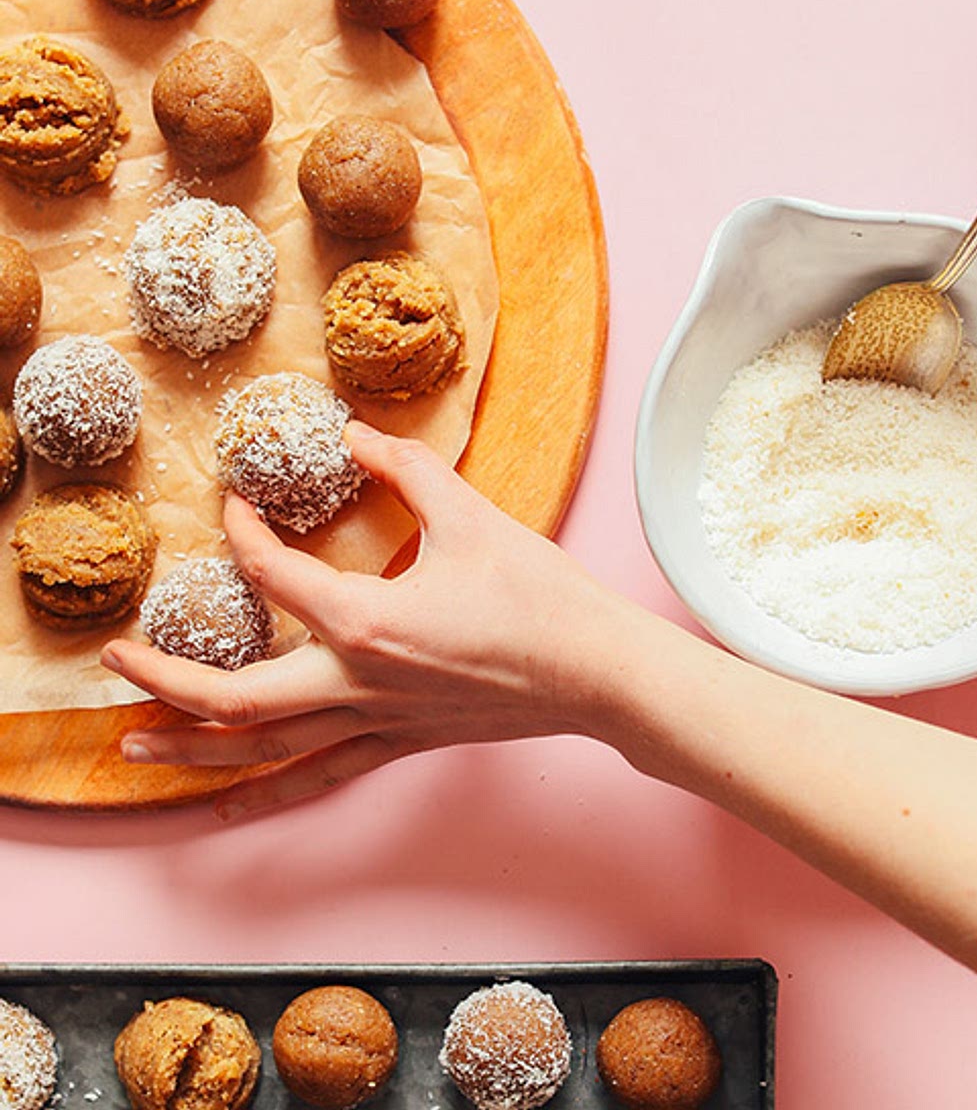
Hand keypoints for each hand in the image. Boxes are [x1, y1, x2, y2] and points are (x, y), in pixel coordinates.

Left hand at [101, 422, 619, 816]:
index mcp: (369, 621)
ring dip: (191, 750)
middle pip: (234, 699)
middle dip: (163, 681)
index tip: (233, 506)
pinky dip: (266, 796)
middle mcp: (360, 683)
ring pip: (264, 751)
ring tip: (132, 748)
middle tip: (114, 660)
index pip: (275, 576)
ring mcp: (378, 723)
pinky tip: (226, 810)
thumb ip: (404, 466)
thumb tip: (354, 434)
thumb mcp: (471, 515)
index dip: (242, 534)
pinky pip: (319, 778)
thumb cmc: (540, 598)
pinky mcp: (400, 743)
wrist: (595, 672)